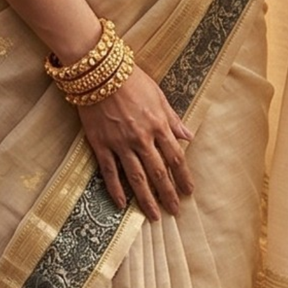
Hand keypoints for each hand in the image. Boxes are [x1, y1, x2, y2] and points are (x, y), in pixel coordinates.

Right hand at [77, 67, 195, 220]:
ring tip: (154, 216)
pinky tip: (122, 204)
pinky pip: (110, 172)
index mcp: (158, 125)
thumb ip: (172, 119)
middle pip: (159, 173)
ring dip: (146, 199)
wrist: (99, 71)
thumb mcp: (158, 95)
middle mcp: (142, 138)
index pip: (176, 158)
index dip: (183, 177)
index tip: (188, 192)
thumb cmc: (131, 79)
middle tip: (175, 211)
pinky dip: (116, 189)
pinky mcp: (100, 144)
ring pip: (136, 177)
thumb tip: (188, 137)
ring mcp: (120, 143)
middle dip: (168, 194)